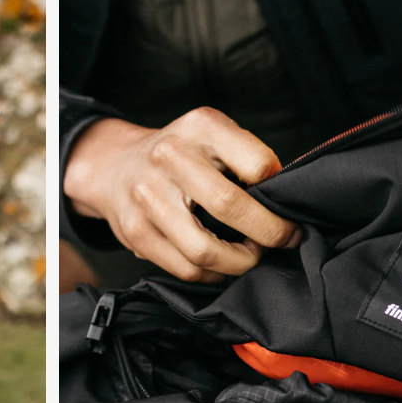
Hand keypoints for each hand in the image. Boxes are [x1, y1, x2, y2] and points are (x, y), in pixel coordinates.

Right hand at [63, 108, 298, 281]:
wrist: (115, 166)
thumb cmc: (181, 154)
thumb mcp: (213, 134)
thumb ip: (247, 158)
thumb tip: (286, 201)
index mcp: (199, 128)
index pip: (258, 165)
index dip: (278, 191)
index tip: (285, 204)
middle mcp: (169, 157)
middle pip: (231, 206)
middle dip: (269, 233)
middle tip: (284, 239)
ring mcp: (147, 197)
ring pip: (205, 250)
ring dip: (241, 262)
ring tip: (252, 254)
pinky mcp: (135, 232)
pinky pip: (185, 269)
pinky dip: (213, 274)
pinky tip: (223, 264)